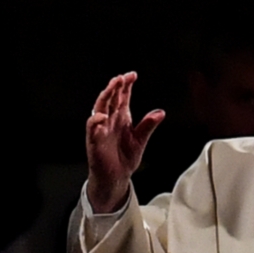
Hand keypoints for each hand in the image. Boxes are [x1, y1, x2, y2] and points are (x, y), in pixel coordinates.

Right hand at [86, 72, 164, 212]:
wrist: (117, 176)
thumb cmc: (125, 157)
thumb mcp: (141, 139)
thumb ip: (148, 125)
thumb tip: (161, 112)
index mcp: (121, 118)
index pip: (122, 98)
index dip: (126, 86)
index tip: (132, 75)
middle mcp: (110, 120)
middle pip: (110, 99)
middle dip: (115, 87)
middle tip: (122, 77)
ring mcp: (101, 130)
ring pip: (100, 109)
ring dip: (105, 97)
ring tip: (112, 87)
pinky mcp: (95, 141)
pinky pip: (93, 129)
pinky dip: (95, 121)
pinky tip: (102, 116)